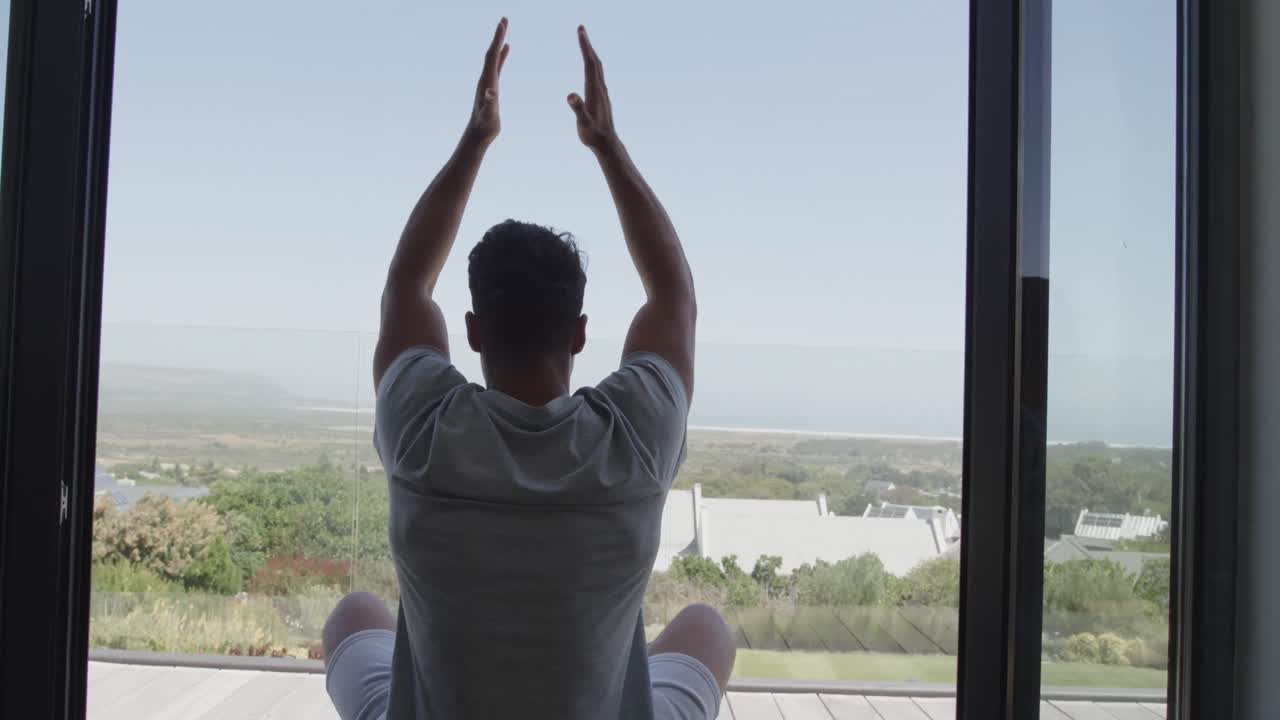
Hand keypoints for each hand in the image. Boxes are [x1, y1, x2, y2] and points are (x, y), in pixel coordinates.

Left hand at [466, 18, 509, 145]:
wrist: (479, 134)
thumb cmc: (485, 125)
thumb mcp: (488, 115)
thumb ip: (488, 103)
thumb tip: (491, 92)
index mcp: (487, 80)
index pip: (492, 55)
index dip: (497, 39)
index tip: (502, 24)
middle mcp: (486, 77)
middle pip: (492, 52)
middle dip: (498, 35)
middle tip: (504, 19)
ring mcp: (488, 81)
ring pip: (494, 57)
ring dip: (499, 42)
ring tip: (504, 28)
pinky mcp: (492, 86)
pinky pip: (498, 66)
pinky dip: (502, 55)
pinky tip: (507, 49)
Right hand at [567, 26, 618, 151]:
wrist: (607, 144)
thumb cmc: (593, 135)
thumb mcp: (583, 122)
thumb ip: (577, 108)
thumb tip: (570, 95)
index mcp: (594, 90)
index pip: (589, 63)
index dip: (585, 46)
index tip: (581, 31)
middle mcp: (600, 88)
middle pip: (594, 61)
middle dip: (587, 44)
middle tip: (581, 29)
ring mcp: (602, 92)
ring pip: (597, 68)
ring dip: (591, 53)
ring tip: (585, 44)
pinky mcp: (601, 98)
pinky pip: (597, 76)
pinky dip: (592, 65)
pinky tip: (591, 68)